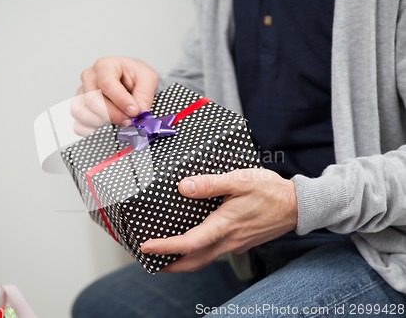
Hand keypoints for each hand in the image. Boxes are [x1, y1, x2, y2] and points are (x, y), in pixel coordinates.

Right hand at [71, 57, 158, 135]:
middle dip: (113, 115)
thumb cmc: (135, 77)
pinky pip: (78, 125)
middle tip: (129, 121)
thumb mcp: (148, 78)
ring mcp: (81, 94)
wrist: (131, 82)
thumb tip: (139, 113)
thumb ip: (144, 94)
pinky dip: (92, 131)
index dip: (120, 100)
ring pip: (81, 112)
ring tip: (119, 124)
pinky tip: (108, 129)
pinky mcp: (79, 110)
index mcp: (104, 66)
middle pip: (91, 100)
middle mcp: (89, 78)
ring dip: (101, 123)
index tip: (134, 112)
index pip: (106, 84)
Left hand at [141, 168, 297, 271]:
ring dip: (183, 262)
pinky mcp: (241, 242)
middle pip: (193, 261)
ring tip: (167, 257)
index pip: (189, 243)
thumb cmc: (270, 191)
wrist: (298, 206)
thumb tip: (184, 187)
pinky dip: (198, 254)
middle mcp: (228, 240)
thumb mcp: (240, 180)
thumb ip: (210, 184)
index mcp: (224, 226)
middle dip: (170, 265)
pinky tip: (195, 244)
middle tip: (150, 261)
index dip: (165, 247)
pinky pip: (215, 254)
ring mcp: (235, 244)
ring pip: (204, 260)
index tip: (147, 247)